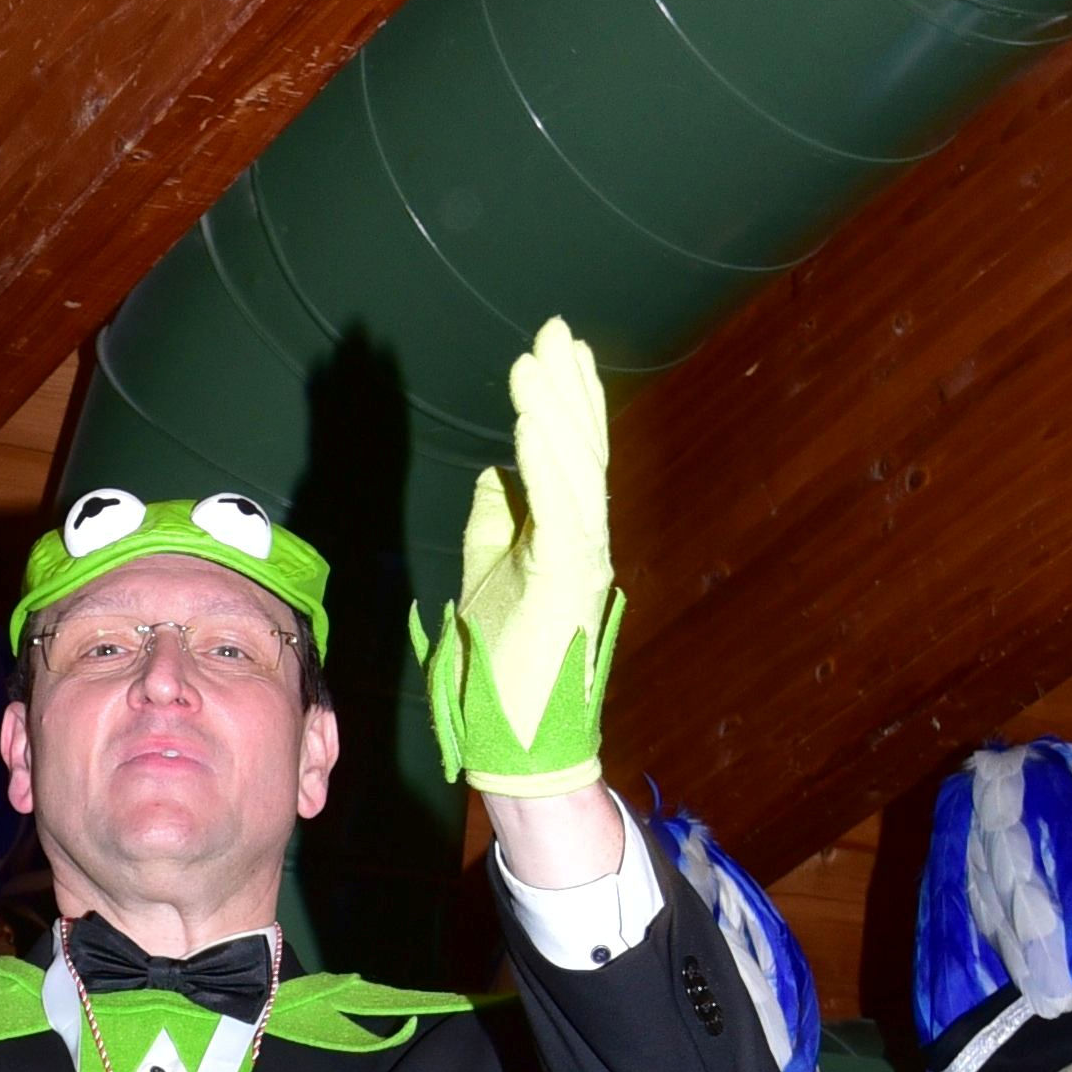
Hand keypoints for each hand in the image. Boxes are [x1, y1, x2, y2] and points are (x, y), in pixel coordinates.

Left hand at [409, 318, 619, 788]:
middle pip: (579, 451)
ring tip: (541, 356)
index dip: (563, 403)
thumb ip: (494, 524)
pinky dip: (545, 457)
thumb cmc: (503, 672)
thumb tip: (493, 475)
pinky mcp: (571, 580)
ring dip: (556, 409)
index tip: (555, 352)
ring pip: (574, 469)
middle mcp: (584, 542)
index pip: (567, 459)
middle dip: (569, 388)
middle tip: (557, 330)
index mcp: (565, 540)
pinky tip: (532, 418)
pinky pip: (561, 505)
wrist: (518, 742)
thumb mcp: (486, 577)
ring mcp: (584, 560)